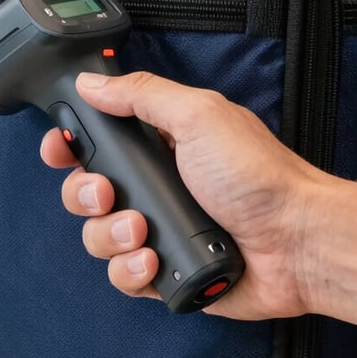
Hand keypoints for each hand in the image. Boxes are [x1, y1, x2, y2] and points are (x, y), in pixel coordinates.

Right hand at [40, 71, 356, 324]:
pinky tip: (153, 262)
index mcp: (159, 145)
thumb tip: (91, 81)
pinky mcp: (165, 272)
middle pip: (85, 190)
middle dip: (85, 194)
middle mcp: (155, 187)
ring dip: (109, 235)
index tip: (59, 149)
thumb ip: (141, 95)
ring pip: (98, 237)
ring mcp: (158, 230)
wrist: (297, 242)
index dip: (69, 145)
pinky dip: (131, 271)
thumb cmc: (257, 175)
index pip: (96, 141)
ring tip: (141, 232)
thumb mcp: (198, 116)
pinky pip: (122, 276)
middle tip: (107, 192)